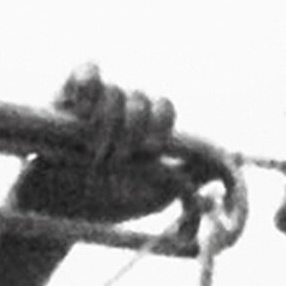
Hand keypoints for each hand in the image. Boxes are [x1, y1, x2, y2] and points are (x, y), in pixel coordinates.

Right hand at [7, 62, 182, 224]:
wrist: (56, 213)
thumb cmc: (104, 205)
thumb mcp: (155, 196)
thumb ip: (190, 177)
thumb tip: (229, 162)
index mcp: (144, 129)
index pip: (163, 108)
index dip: (160, 124)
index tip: (149, 151)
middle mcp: (121, 112)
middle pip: (139, 99)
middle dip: (132, 131)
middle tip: (117, 159)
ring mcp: (92, 105)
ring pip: (113, 91)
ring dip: (108, 123)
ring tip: (95, 152)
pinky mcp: (63, 100)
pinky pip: (84, 71)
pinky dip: (89, 81)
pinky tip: (83, 105)